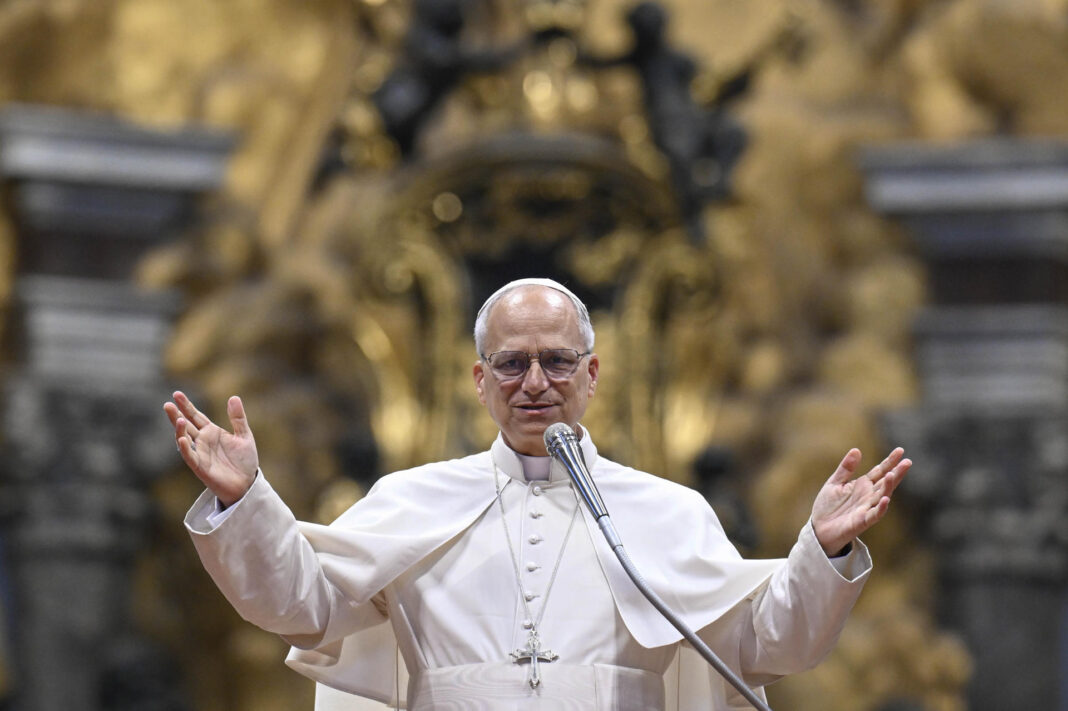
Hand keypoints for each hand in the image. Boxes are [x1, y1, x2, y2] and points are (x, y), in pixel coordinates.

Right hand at [163, 391, 258, 506]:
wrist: (247, 483)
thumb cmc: (245, 461)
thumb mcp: (244, 435)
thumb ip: (238, 418)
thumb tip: (233, 397)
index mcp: (212, 432)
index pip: (196, 416)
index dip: (187, 406)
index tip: (176, 393)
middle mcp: (203, 442)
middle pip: (186, 426)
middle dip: (176, 415)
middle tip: (167, 404)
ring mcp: (200, 454)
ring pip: (184, 440)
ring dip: (179, 430)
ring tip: (178, 419)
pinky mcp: (200, 467)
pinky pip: (190, 457)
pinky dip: (185, 448)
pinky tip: (182, 439)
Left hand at [810, 447, 910, 556]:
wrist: (818, 529)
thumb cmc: (828, 506)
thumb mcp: (834, 483)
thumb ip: (846, 468)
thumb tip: (857, 450)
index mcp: (863, 485)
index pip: (880, 471)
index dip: (890, 462)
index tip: (900, 450)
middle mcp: (868, 496)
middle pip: (885, 483)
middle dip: (896, 473)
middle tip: (907, 462)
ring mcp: (867, 509)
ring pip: (882, 497)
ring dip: (888, 487)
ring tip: (892, 475)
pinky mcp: (862, 522)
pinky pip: (874, 515)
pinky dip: (881, 508)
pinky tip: (886, 499)